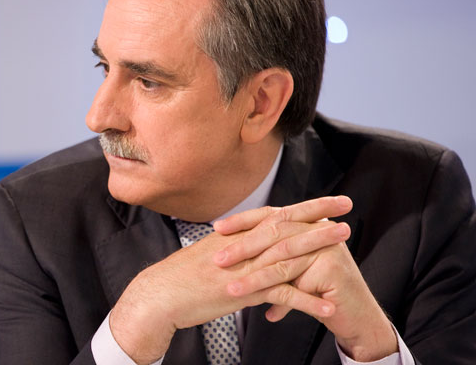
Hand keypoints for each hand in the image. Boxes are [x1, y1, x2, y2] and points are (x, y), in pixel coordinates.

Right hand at [110, 197, 351, 363]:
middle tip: (346, 205)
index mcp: (235, 236)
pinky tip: (328, 307)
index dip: (303, 206)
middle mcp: (241, 246)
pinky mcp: (243, 293)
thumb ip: (232, 247)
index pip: (275, 214)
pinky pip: (282, 296)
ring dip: (319, 248)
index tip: (327, 200)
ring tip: (346, 243)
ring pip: (288, 254)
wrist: (161, 295)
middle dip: (318, 214)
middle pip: (286, 225)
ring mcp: (244, 268)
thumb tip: (249, 242)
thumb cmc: (181, 277)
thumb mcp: (208, 254)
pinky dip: (307, 302)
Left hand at [215, 196, 397, 361]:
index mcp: (305, 222)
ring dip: (254, 278)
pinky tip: (265, 313)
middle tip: (218, 259)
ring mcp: (328, 247)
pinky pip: (298, 284)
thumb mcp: (288, 268)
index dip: (242, 220)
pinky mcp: (333, 269)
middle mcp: (318, 228)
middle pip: (274, 232)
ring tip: (231, 290)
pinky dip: (278, 300)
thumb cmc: (315, 290)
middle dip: (243, 247)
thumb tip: (227, 248)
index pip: (270, 214)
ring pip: (282, 260)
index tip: (216, 228)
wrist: (353, 316)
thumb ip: (267, 255)